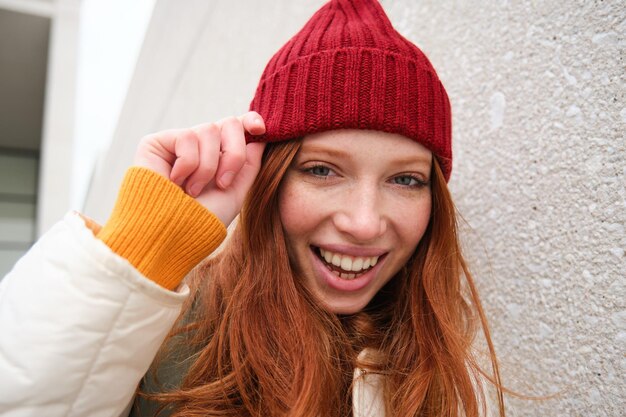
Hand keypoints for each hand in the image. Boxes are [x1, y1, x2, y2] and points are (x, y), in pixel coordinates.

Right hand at [133, 112, 265, 225]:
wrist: (172, 234)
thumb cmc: (202, 219)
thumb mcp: (235, 192)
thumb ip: (249, 164)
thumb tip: (260, 138)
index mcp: (218, 157)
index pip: (236, 128)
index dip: (250, 120)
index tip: (260, 129)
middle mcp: (199, 147)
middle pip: (229, 124)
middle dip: (234, 154)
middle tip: (222, 183)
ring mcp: (178, 144)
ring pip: (209, 130)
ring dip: (208, 166)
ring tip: (193, 190)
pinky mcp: (156, 143)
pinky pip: (187, 137)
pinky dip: (188, 164)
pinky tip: (175, 181)